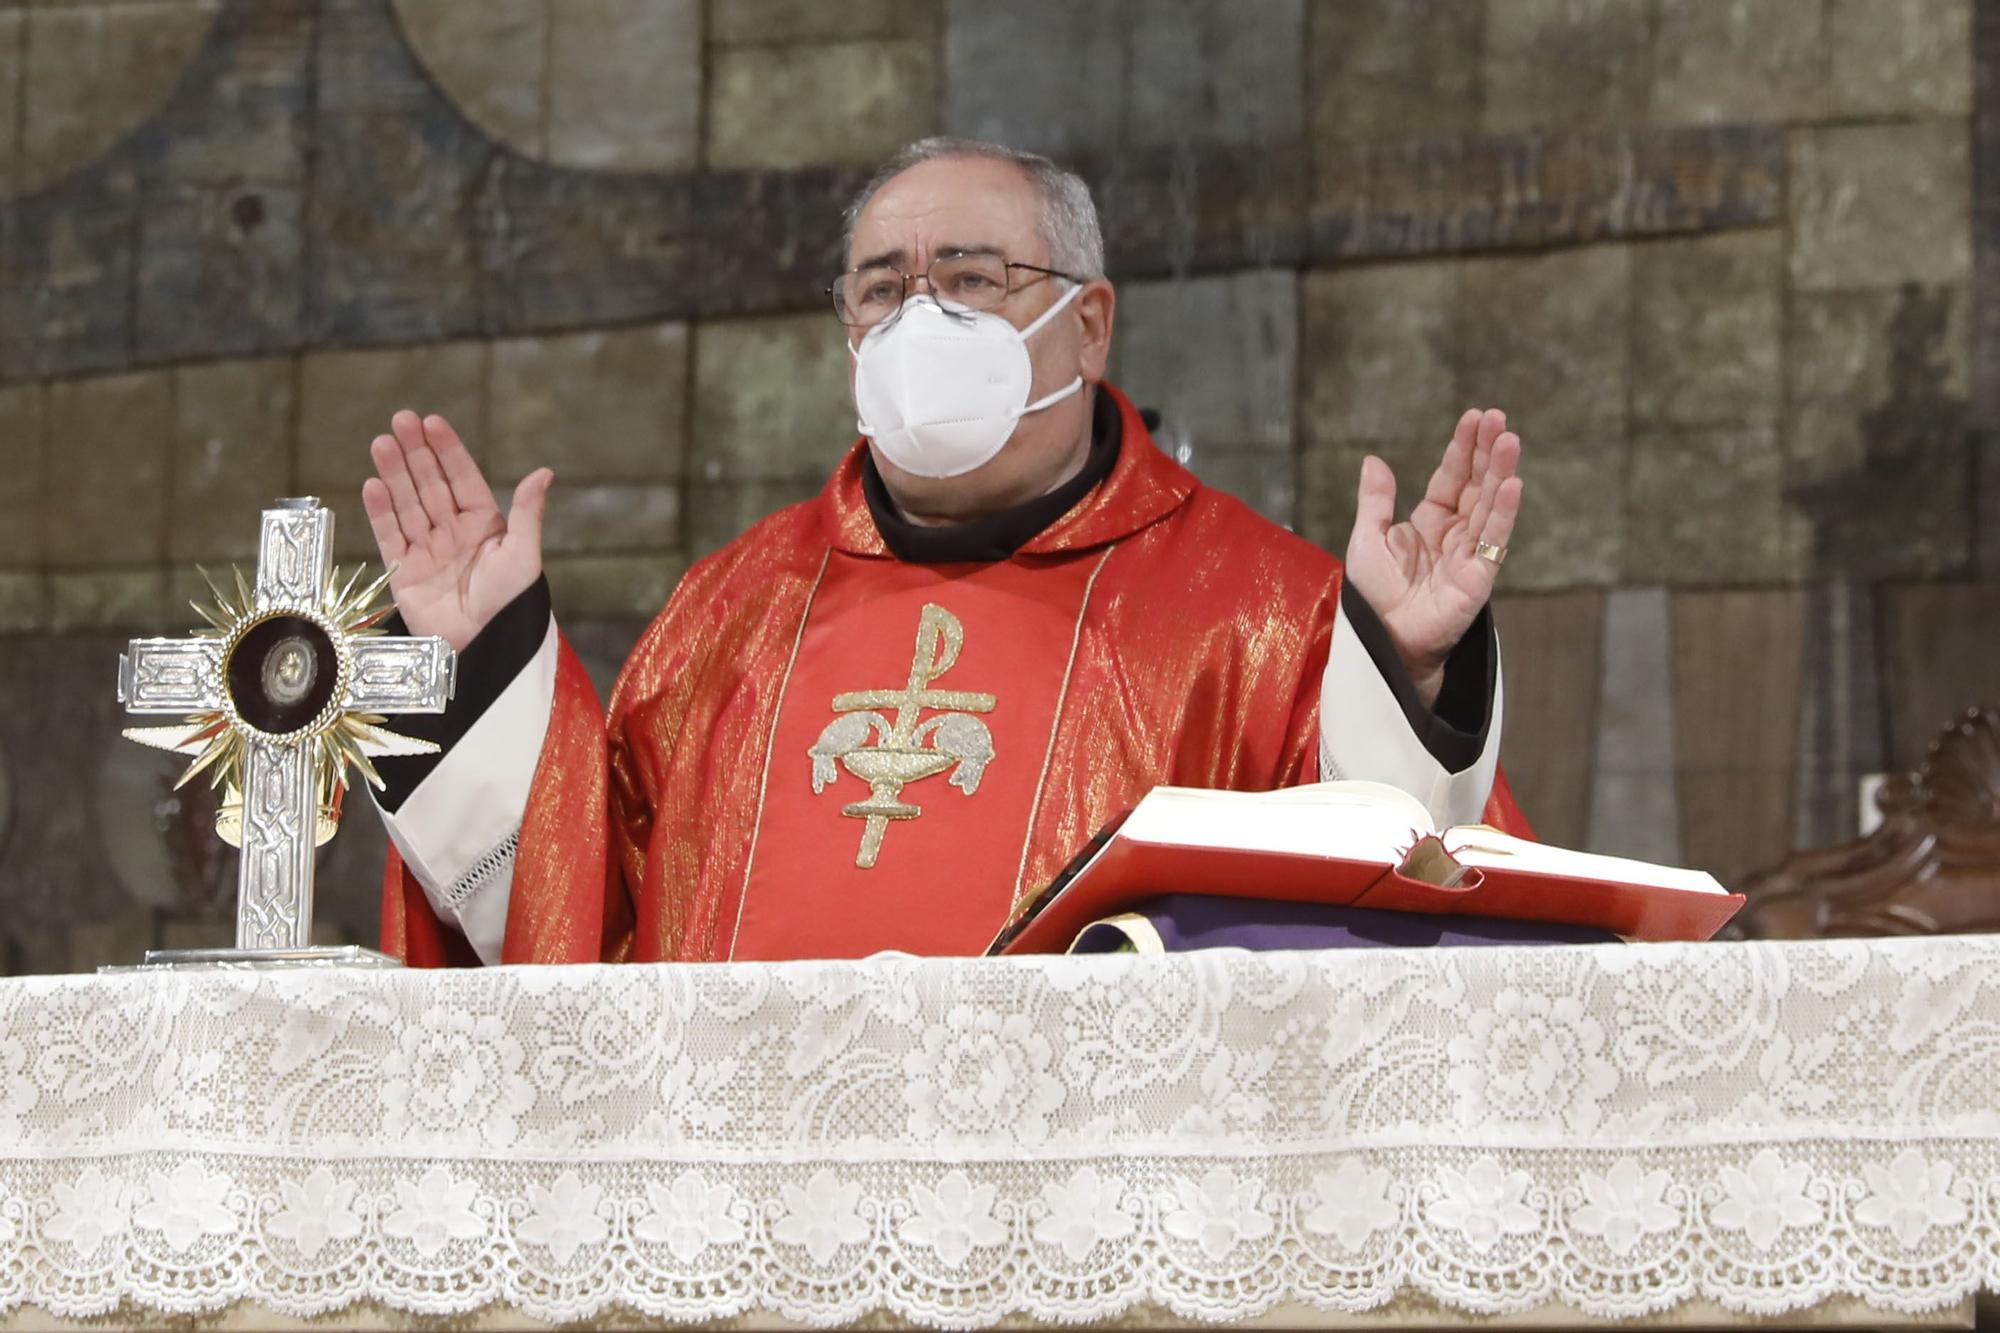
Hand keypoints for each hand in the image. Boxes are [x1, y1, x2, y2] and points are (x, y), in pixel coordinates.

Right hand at [360, 411, 550, 652]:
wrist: (487, 648)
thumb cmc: (513, 604)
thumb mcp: (524, 555)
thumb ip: (526, 513)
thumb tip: (545, 471)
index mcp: (485, 526)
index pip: (462, 479)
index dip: (448, 450)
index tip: (432, 421)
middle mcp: (454, 534)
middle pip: (430, 485)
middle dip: (415, 452)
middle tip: (400, 419)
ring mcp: (427, 551)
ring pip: (407, 504)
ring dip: (394, 474)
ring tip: (381, 442)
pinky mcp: (404, 574)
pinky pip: (389, 536)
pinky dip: (380, 511)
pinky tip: (372, 485)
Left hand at [1343, 408, 1522, 706]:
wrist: (1382, 641)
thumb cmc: (1373, 598)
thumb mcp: (1366, 540)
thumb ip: (1375, 502)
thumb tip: (1374, 460)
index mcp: (1428, 523)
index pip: (1451, 478)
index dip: (1462, 449)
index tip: (1474, 418)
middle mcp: (1454, 534)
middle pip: (1476, 485)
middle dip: (1488, 452)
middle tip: (1499, 418)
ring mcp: (1470, 554)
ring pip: (1489, 506)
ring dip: (1501, 473)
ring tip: (1510, 440)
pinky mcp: (1478, 577)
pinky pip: (1493, 540)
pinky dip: (1503, 512)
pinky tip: (1513, 485)